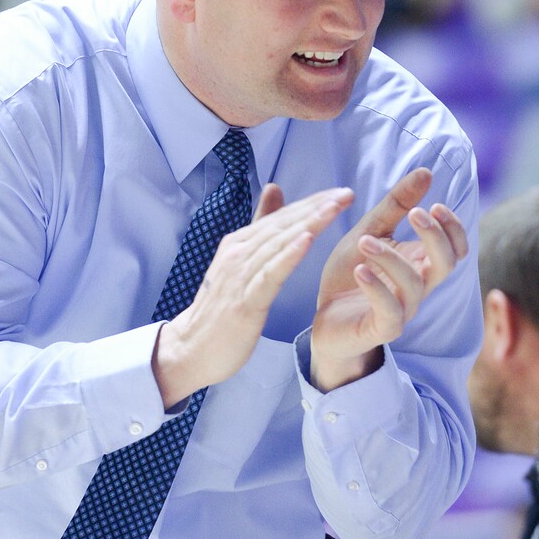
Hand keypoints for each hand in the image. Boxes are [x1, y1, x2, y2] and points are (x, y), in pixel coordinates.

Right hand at [153, 183, 353, 407]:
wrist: (192, 349)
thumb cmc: (220, 310)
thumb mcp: (240, 264)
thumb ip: (258, 228)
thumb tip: (274, 190)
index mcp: (238, 244)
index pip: (281, 217)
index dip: (312, 203)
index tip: (341, 193)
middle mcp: (238, 253)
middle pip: (283, 225)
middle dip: (316, 207)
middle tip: (346, 194)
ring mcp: (240, 276)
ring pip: (278, 244)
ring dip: (308, 224)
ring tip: (334, 208)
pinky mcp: (245, 301)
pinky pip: (270, 274)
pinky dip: (288, 256)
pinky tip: (307, 240)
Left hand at [310, 168, 468, 390]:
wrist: (326, 319)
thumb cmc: (351, 277)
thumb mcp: (369, 232)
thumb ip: (396, 206)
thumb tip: (426, 172)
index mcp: (420, 265)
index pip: (456, 248)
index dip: (453, 228)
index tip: (434, 205)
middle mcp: (418, 288)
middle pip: (447, 264)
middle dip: (436, 237)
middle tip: (416, 213)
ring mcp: (402, 310)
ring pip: (413, 284)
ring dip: (390, 257)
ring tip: (364, 241)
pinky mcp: (381, 329)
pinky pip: (390, 311)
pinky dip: (377, 287)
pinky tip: (360, 270)